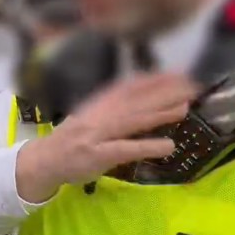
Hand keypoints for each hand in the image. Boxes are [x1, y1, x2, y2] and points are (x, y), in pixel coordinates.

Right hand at [15, 73, 197, 203]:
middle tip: (191, 85)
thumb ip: (112, 108)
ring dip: (160, 114)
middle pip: (135, 100)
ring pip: (132, 120)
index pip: (128, 87)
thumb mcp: (90, 118)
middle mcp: (98, 115)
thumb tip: (142, 97)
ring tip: (185, 108)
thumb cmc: (71, 141)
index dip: (153, 79)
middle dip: (164, 92)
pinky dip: (147, 146)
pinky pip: (125, 149)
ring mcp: (97, 134)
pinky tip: (168, 146)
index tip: (177, 74)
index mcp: (97, 105)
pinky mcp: (97, 155)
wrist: (43, 160)